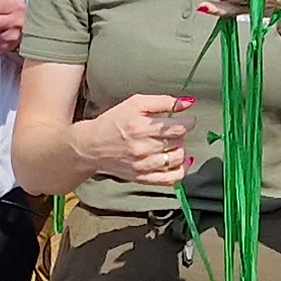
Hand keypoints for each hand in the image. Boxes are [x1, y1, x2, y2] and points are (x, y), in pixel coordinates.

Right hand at [72, 92, 193, 181]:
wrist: (91, 146)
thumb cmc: (113, 122)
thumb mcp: (135, 103)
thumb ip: (163, 102)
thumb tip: (187, 103)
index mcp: (141, 127)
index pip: (178, 127)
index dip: (188, 123)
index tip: (188, 120)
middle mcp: (143, 148)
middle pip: (179, 142)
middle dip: (182, 134)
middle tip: (176, 130)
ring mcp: (143, 165)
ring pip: (177, 159)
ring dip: (181, 150)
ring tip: (174, 144)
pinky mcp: (142, 177)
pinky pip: (170, 179)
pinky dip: (180, 171)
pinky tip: (180, 163)